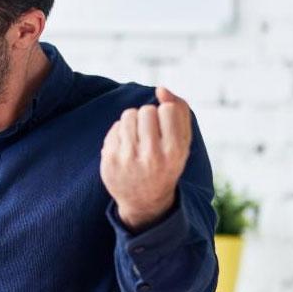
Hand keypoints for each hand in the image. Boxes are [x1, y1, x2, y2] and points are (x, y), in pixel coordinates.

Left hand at [100, 87, 192, 231]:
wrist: (145, 202)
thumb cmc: (167, 164)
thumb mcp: (183, 143)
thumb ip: (180, 112)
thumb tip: (161, 89)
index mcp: (174, 152)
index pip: (167, 109)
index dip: (165, 114)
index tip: (164, 128)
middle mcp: (151, 156)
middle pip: (146, 110)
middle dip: (148, 117)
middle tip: (150, 134)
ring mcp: (128, 159)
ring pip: (128, 115)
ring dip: (133, 121)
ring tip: (138, 138)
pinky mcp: (110, 161)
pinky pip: (115, 128)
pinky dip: (121, 133)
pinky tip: (126, 147)